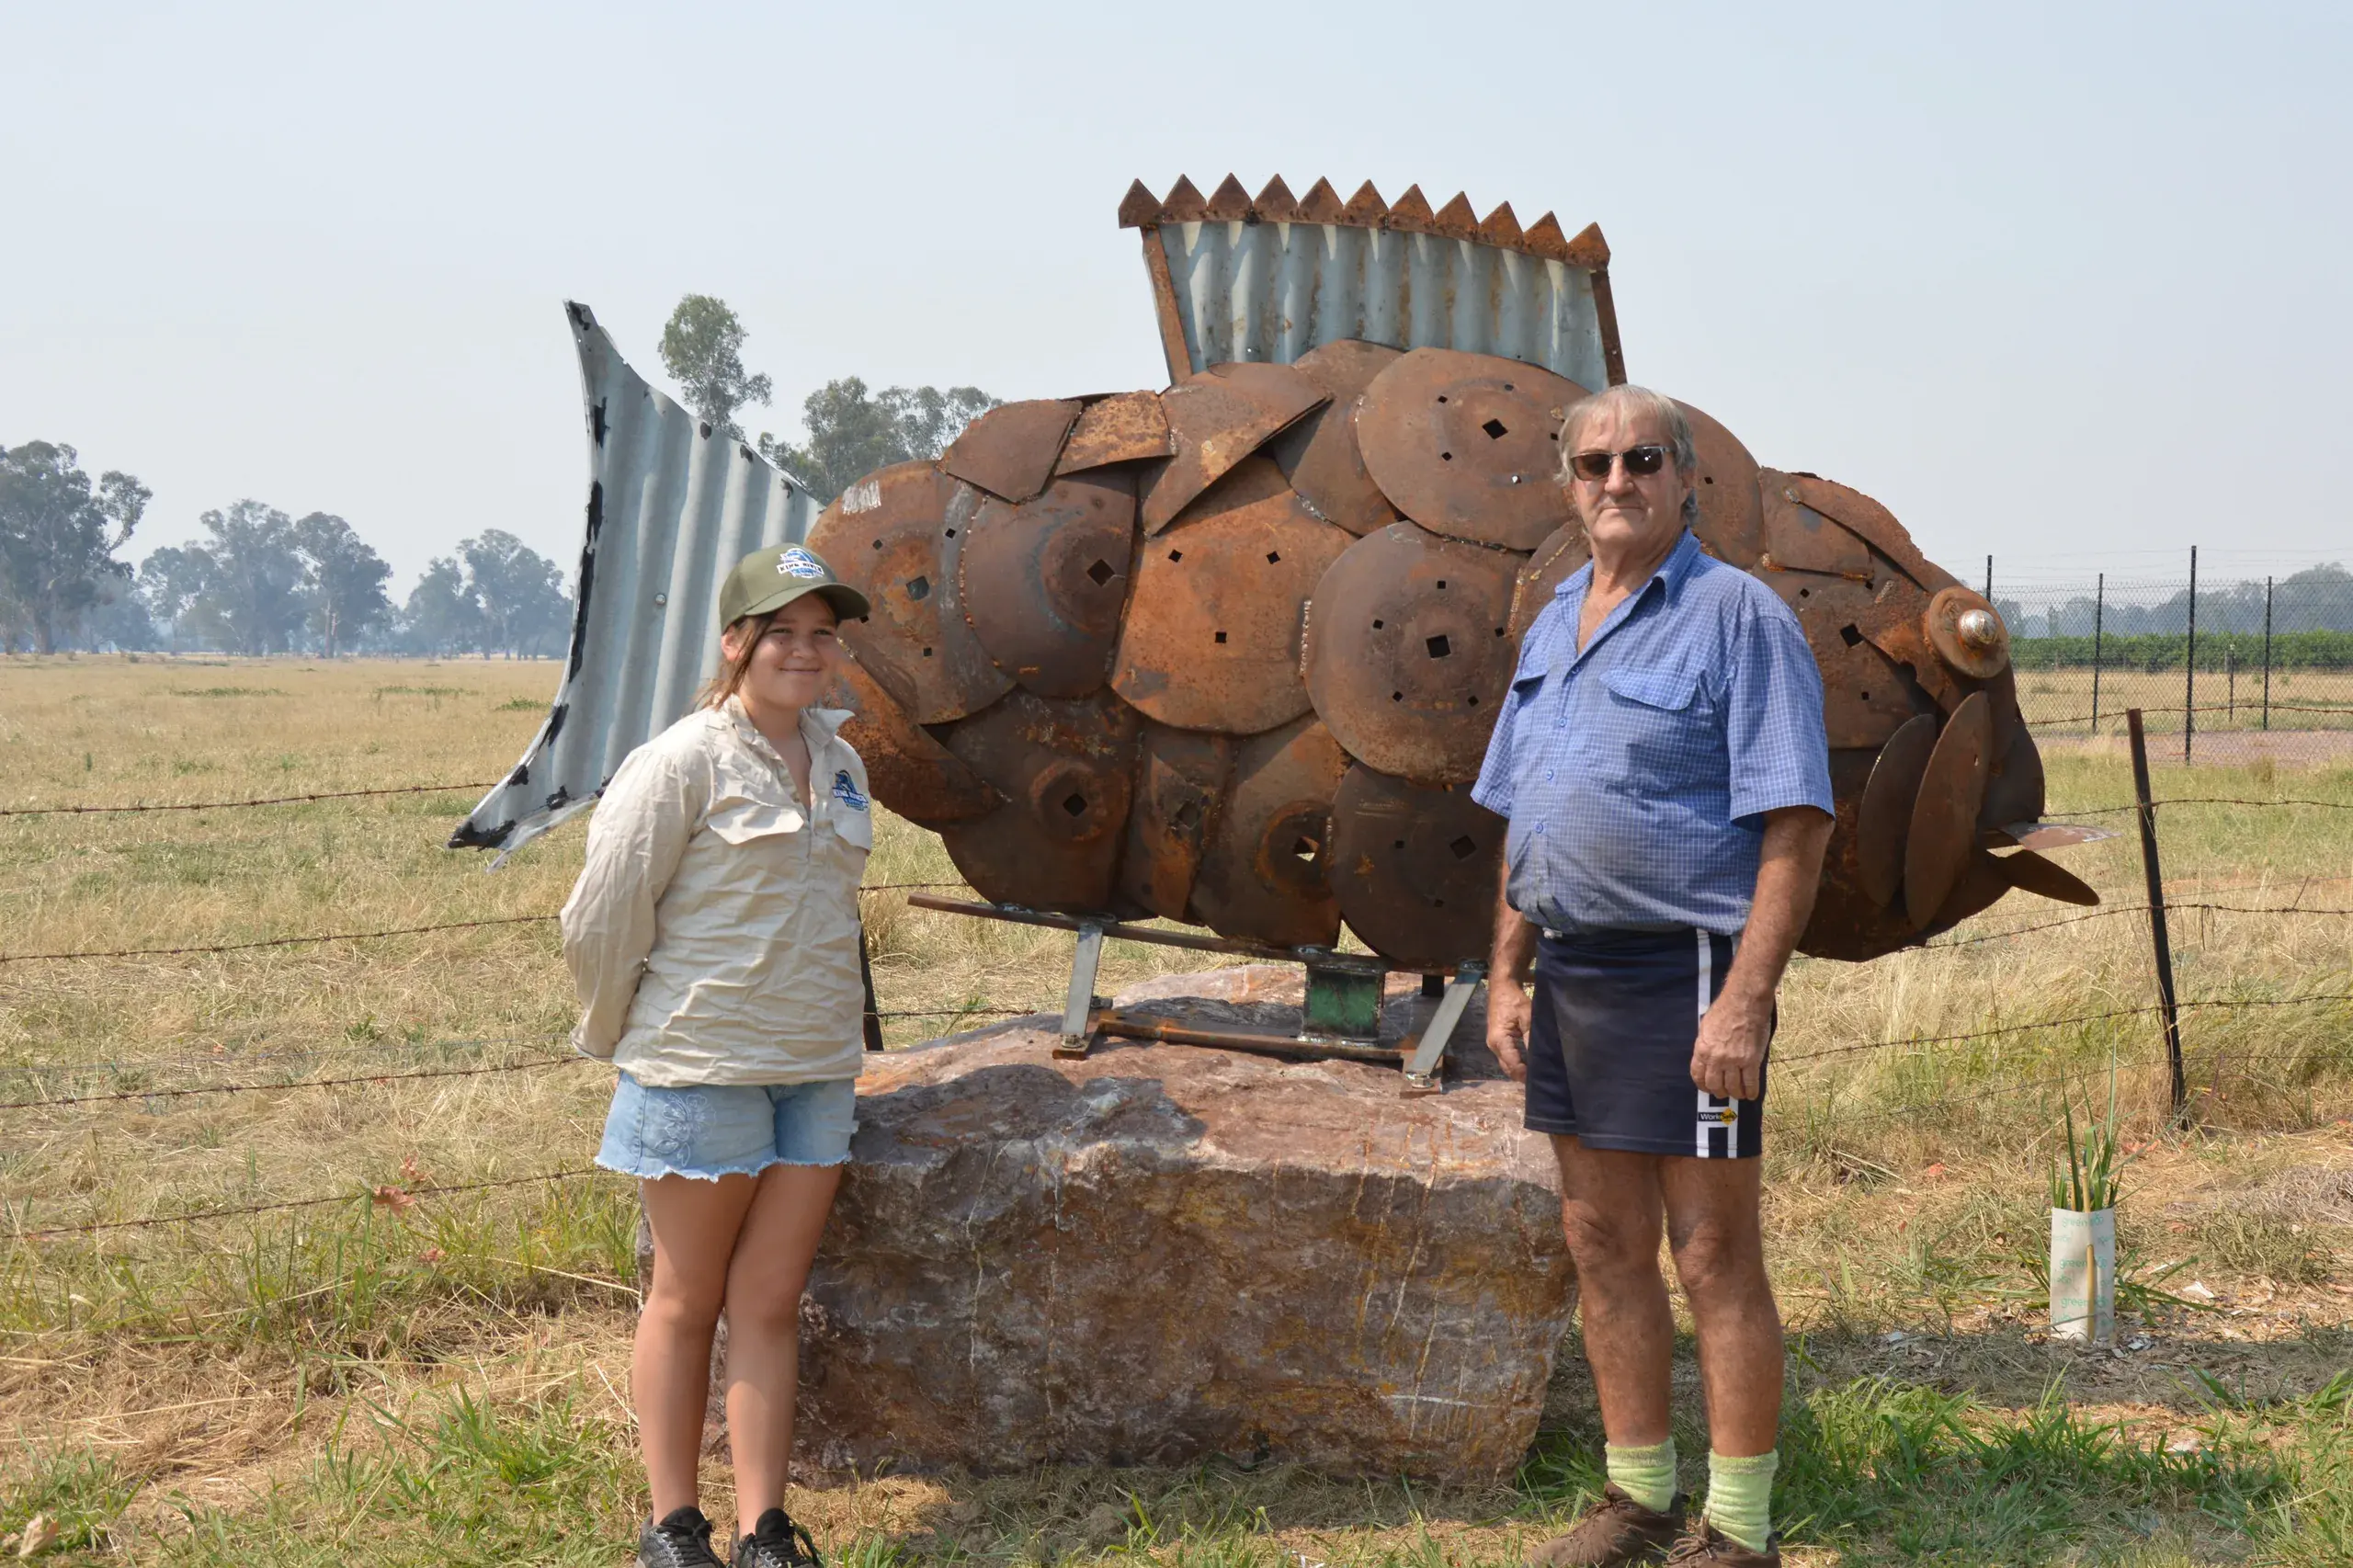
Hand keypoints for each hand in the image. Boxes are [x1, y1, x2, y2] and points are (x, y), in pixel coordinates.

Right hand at [1487, 978, 1531, 1083]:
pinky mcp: (1497, 1041)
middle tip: (1540, 1079)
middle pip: (1507, 1068)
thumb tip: (1539, 1057)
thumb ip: (1531, 1039)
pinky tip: (1528, 1065)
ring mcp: (1493, 1044)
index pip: (1513, 1064)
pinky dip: (1516, 1063)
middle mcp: (1493, 1045)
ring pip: (1506, 1064)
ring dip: (1518, 1070)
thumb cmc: (1514, 1001)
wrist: (1502, 987)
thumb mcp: (1527, 1018)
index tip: (1540, 1078)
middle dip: (1521, 1076)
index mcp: (1499, 1040)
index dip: (1525, 1074)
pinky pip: (1506, 1057)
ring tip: (1535, 1074)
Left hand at [1690, 986, 1770, 1100]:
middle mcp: (1716, 1059)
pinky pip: (1750, 1082)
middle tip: (1724, 1092)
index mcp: (1702, 1050)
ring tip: (1738, 1093)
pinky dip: (1751, 1091)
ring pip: (1733, 1087)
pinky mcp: (1751, 1061)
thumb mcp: (1705, 1028)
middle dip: (1719, 1091)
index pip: (1698, 1076)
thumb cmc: (1724, 1010)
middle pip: (1715, 1085)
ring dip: (1735, 1093)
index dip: (1702, 1085)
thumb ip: (1705, 1045)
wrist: (1744, 1002)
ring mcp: (1734, 1061)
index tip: (1707, 1088)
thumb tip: (1707, 1057)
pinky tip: (1751, 1095)